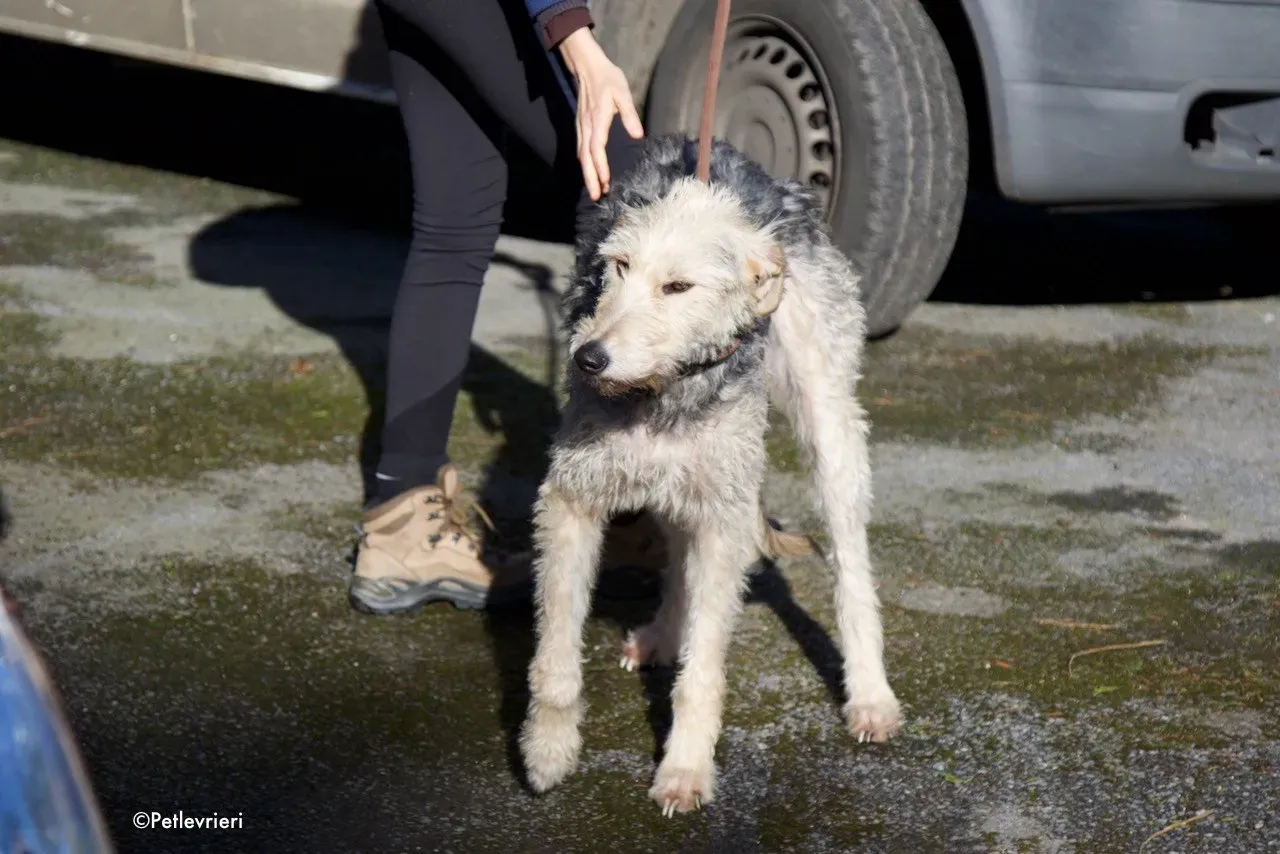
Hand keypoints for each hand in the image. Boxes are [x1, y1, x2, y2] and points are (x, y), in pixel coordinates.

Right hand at [558, 28, 643, 200]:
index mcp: (597, 119)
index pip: (597, 147)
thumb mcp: (623, 93)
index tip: (605, 181)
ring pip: (581, 156)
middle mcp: (586, 126)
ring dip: (587, 175)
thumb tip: (637, 135)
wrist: (588, 67)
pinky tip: (590, 174)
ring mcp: (581, 127)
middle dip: (590, 179)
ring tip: (595, 192)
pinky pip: (581, 150)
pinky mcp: (581, 127)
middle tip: (596, 197)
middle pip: (585, 157)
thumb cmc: (608, 79)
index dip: (600, 166)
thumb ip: (630, 114)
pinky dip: (585, 165)